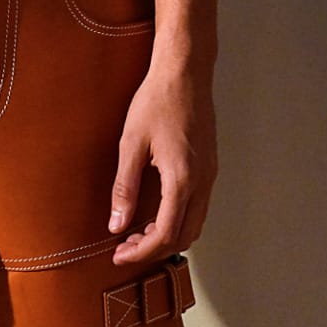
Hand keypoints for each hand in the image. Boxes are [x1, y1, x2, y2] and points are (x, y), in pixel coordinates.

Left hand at [107, 57, 216, 265]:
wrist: (184, 71)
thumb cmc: (156, 100)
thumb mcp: (131, 142)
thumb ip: (125, 187)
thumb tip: (116, 224)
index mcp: (182, 179)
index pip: (165, 234)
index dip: (141, 251)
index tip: (119, 254)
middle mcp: (202, 182)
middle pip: (184, 236)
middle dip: (154, 248)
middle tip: (125, 245)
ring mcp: (210, 174)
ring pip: (194, 223)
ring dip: (168, 234)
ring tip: (137, 230)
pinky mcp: (210, 166)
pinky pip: (198, 206)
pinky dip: (178, 218)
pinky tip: (156, 209)